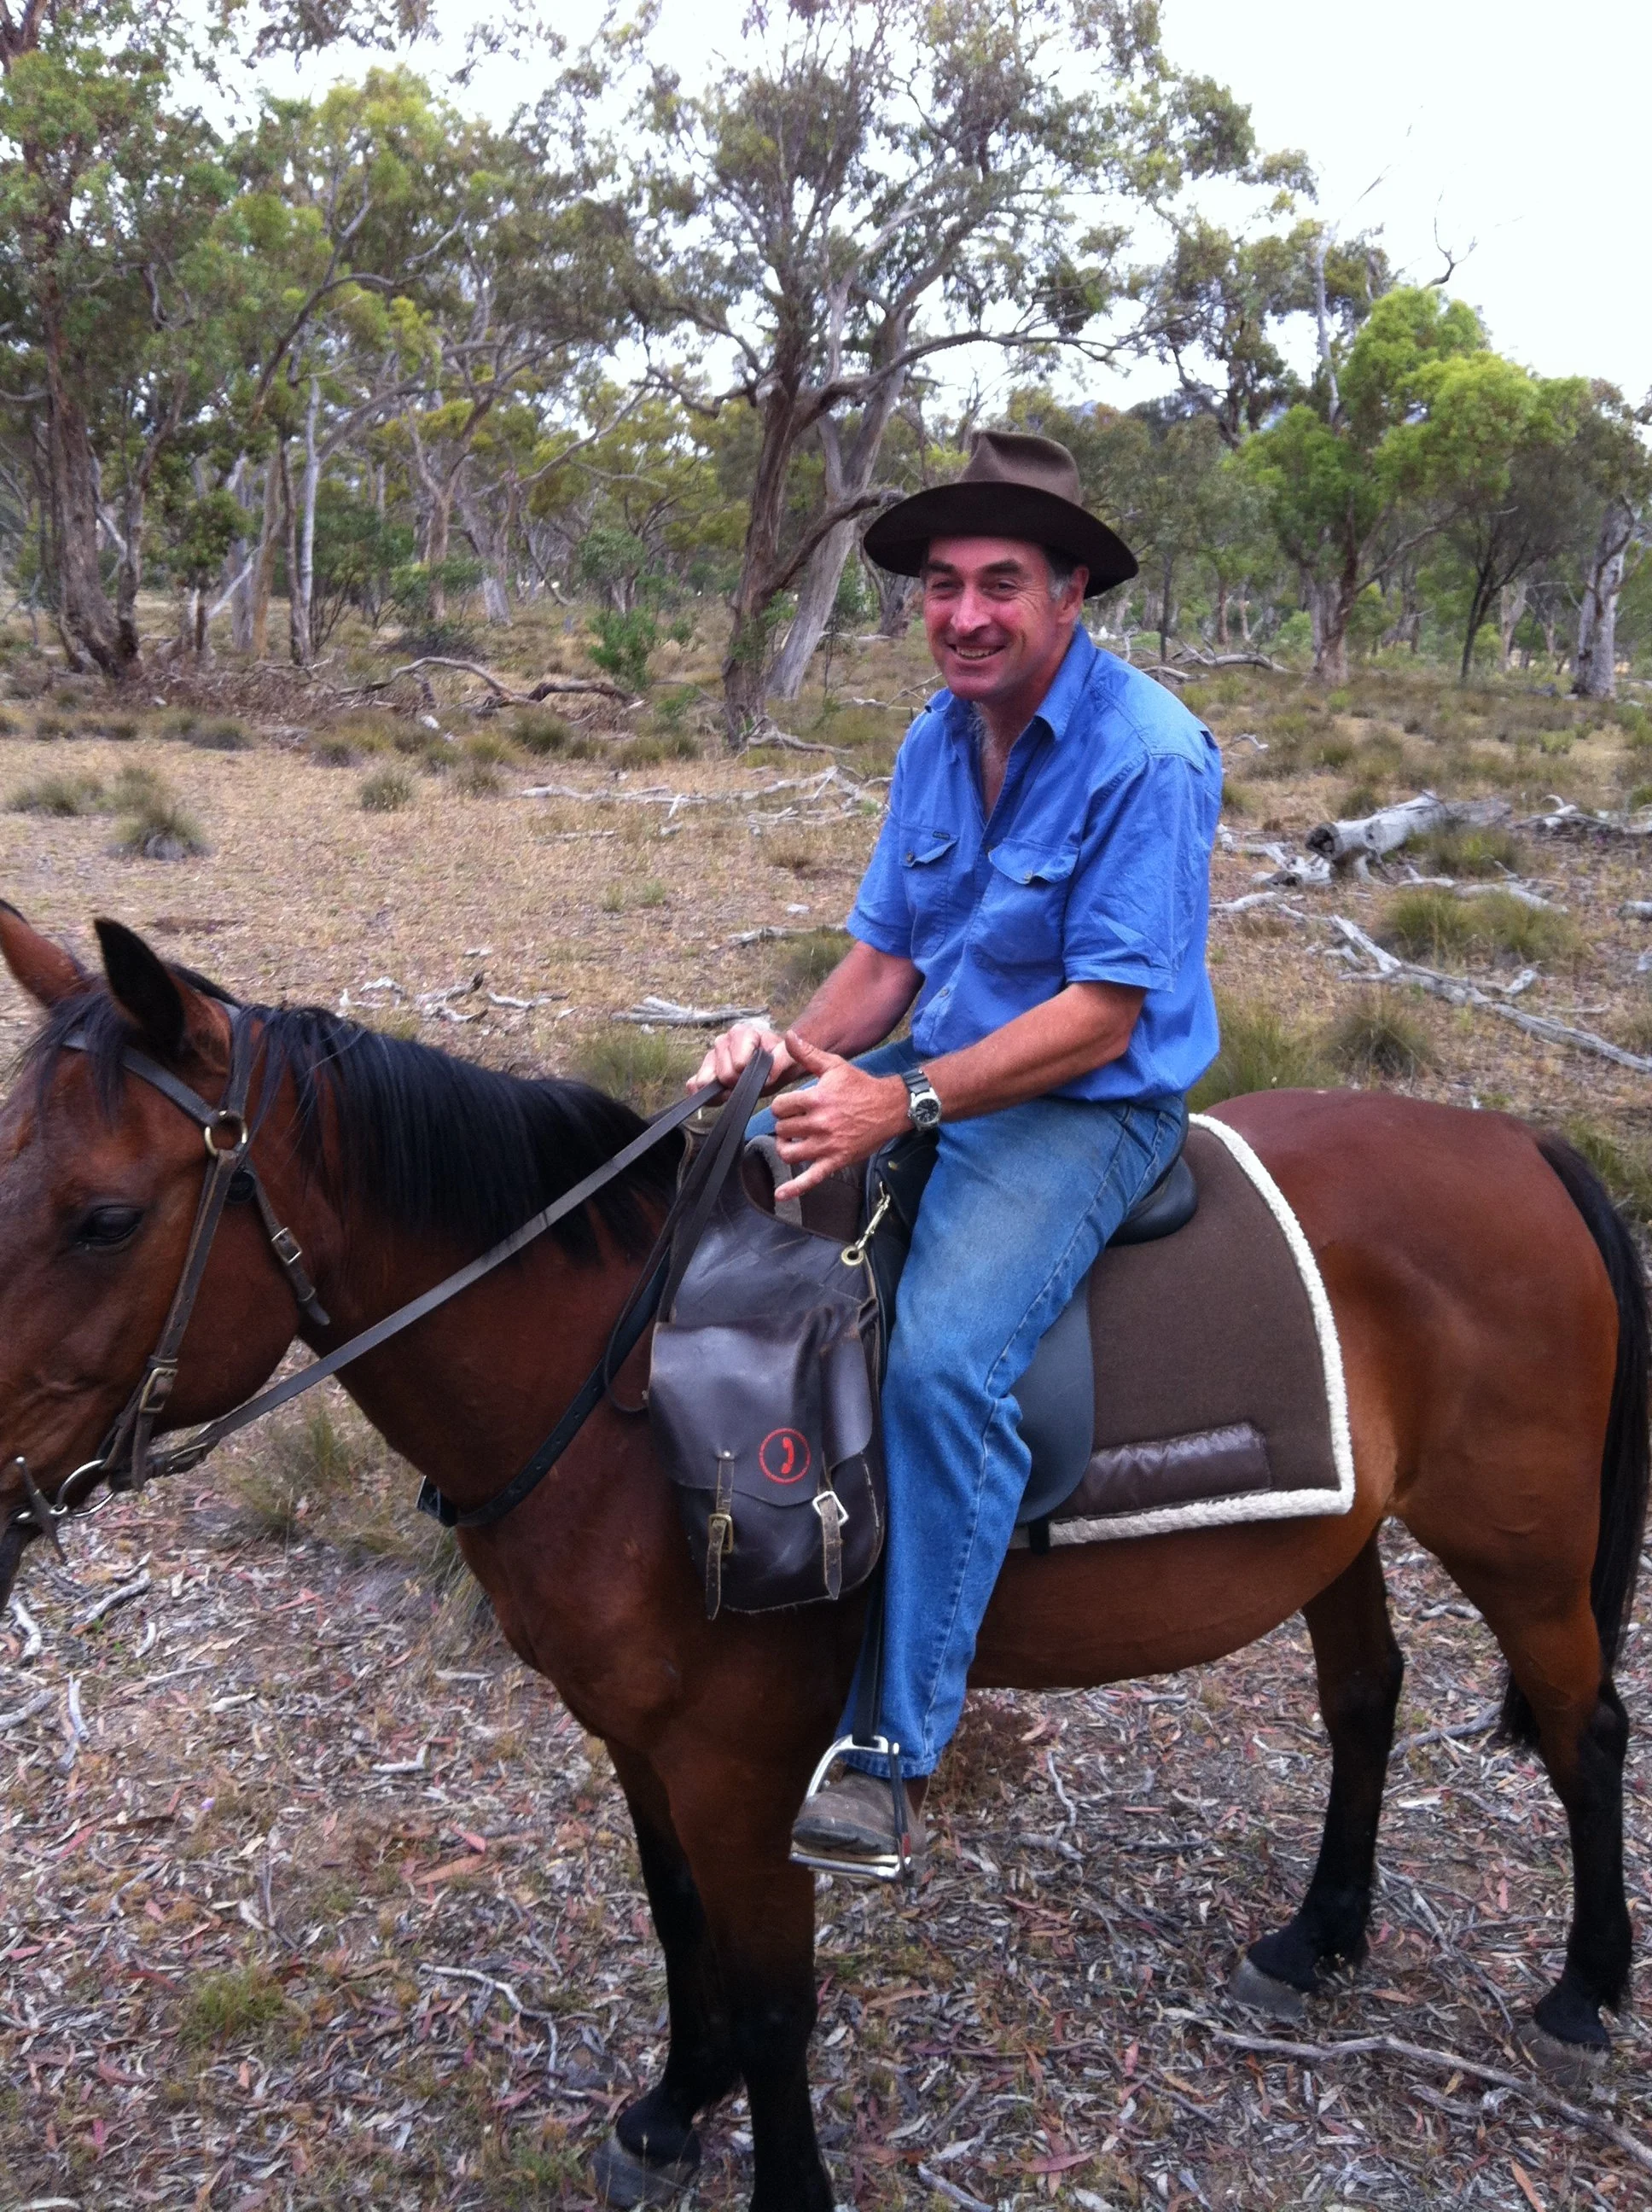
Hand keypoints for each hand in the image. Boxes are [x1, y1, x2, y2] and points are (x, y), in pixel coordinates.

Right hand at [688, 1019, 795, 1093]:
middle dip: (738, 1084)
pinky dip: (705, 1095)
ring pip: (707, 1080)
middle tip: (750, 1083)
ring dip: (723, 1091)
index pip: (738, 1062)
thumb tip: (769, 1073)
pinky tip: (721, 1097)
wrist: (777, 1067)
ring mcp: (711, 1056)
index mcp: (742, 1033)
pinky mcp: (703, 1071)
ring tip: (739, 1090)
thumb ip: (784, 1060)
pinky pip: (693, 1084)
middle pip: (724, 1074)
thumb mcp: (790, 1058)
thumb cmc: (781, 1060)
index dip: (749, 1073)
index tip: (760, 1075)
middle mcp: (723, 1041)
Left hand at [767, 1034, 909, 1200]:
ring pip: (789, 1152)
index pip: (780, 1107)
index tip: (789, 1106)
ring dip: (785, 1147)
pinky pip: (811, 1179)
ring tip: (791, 1141)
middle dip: (784, 1125)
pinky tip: (780, 1194)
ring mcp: (828, 1145)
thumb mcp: (835, 1066)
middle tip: (793, 1122)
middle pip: (783, 1129)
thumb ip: (808, 1053)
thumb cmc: (861, 1086)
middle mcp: (820, 1124)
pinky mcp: (836, 1161)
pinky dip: (794, 1189)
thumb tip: (788, 1036)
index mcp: (817, 1099)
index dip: (781, 1106)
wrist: (890, 1108)